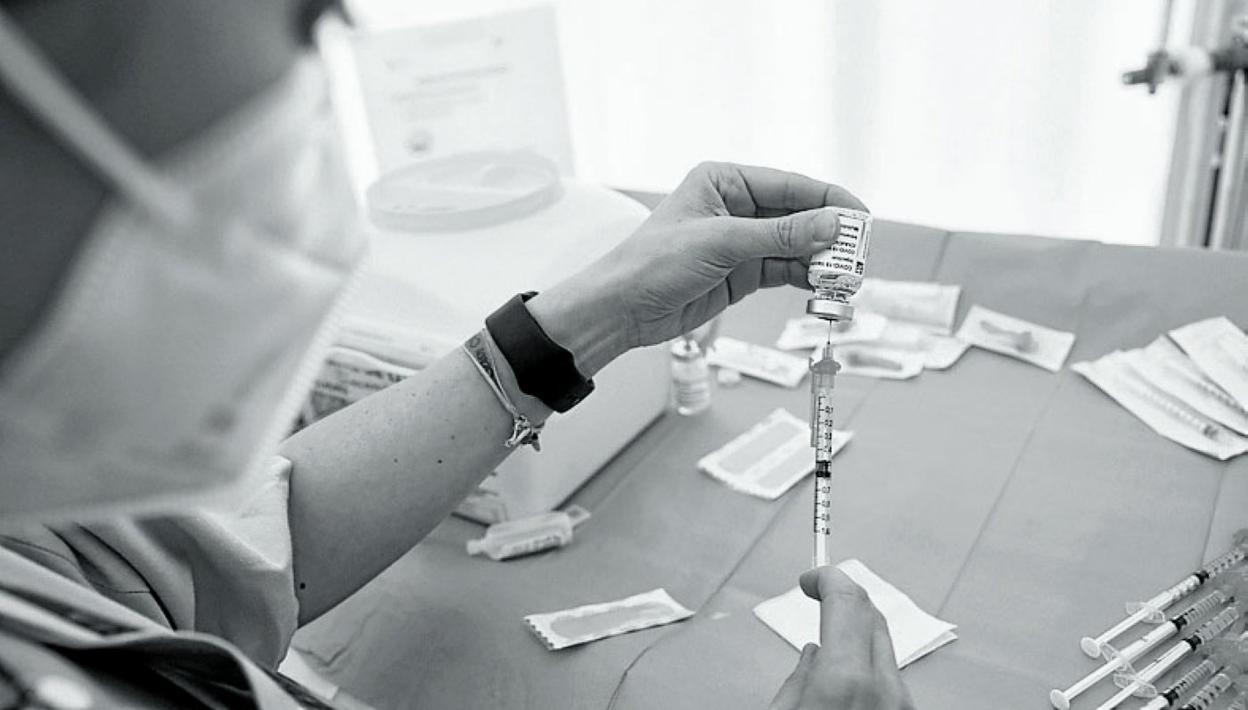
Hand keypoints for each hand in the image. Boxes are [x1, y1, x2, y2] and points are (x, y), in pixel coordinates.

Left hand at [528, 162, 866, 375]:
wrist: (622, 309)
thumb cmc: (655, 263)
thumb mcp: (722, 243)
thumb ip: (782, 235)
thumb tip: (834, 225)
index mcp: (725, 180)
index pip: (790, 184)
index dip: (830, 200)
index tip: (862, 218)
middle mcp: (736, 205)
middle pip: (798, 215)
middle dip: (830, 235)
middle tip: (861, 254)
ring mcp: (740, 241)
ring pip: (795, 246)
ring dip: (822, 260)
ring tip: (849, 276)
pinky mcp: (741, 273)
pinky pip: (784, 270)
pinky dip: (806, 278)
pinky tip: (826, 287)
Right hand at [769, 567, 915, 709]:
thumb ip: (797, 679)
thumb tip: (810, 660)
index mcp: (845, 680)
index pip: (847, 600)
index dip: (827, 579)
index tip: (813, 578)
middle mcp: (884, 690)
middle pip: (872, 618)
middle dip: (845, 599)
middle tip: (822, 594)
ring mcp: (901, 704)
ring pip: (885, 648)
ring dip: (858, 634)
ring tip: (831, 640)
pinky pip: (892, 676)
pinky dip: (869, 664)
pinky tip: (851, 674)